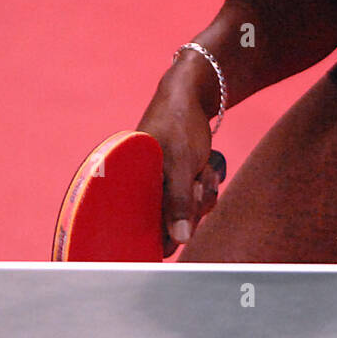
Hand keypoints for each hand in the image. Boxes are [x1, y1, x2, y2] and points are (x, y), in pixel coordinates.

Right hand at [137, 82, 224, 255]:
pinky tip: (205, 170)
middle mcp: (143, 193)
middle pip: (172, 227)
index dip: (168, 234)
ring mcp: (161, 189)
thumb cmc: (178, 126)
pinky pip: (196, 201)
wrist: (190, 97)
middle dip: (192, 207)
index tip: (185, 217)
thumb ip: (178, 203)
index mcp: (131, 190)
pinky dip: (205, 188)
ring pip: (188, 214)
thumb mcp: (181, 166)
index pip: (144, 233)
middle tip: (198, 181)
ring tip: (201, 171)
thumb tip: (181, 240)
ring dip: (202, 195)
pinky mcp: (176, 185)